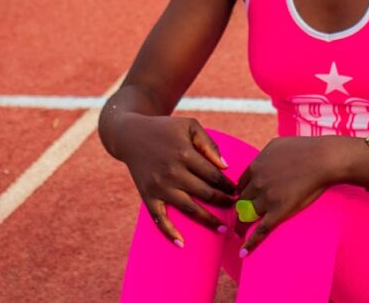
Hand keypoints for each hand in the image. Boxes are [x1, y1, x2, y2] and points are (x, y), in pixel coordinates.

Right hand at [115, 114, 238, 247]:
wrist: (130, 135)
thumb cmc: (164, 128)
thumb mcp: (189, 125)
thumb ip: (208, 144)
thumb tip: (225, 167)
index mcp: (185, 154)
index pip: (214, 175)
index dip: (229, 185)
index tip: (238, 191)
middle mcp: (172, 172)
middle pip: (206, 193)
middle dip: (224, 202)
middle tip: (236, 208)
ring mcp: (159, 186)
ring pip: (189, 208)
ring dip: (208, 221)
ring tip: (223, 228)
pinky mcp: (147, 195)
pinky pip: (159, 218)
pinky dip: (169, 232)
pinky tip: (182, 243)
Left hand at [234, 136, 338, 255]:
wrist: (323, 159)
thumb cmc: (305, 149)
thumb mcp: (276, 144)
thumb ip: (264, 155)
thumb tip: (260, 160)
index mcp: (255, 167)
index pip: (240, 184)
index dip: (241, 193)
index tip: (243, 199)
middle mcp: (257, 183)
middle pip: (242, 201)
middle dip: (241, 208)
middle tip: (241, 216)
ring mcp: (267, 198)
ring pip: (247, 215)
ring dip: (242, 225)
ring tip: (239, 233)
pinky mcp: (279, 212)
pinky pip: (261, 230)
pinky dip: (251, 243)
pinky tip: (243, 252)